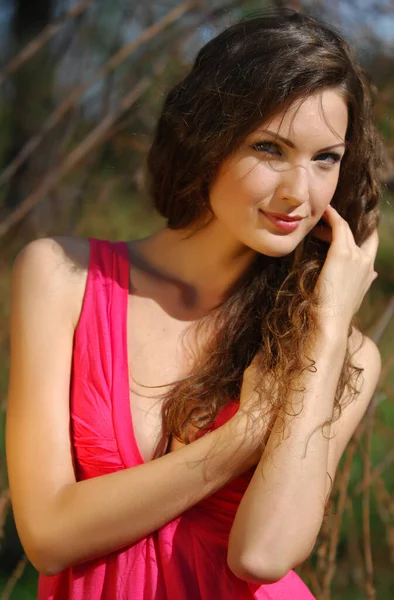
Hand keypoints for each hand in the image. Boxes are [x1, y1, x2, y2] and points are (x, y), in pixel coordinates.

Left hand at [310, 204, 378, 329]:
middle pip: (357, 234)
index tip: (348, 227)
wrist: (331, 321)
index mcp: (367, 272)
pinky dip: (332, 216)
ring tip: (319, 218)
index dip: (362, 234)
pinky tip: (324, 210)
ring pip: (346, 229)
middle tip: (327, 220)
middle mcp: (366, 262)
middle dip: (344, 226)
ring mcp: (356, 256)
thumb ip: (363, 283)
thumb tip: (373, 275)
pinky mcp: (342, 253)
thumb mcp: (352, 297)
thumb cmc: (334, 314)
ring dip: (333, 221)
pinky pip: (339, 225)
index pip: (370, 245)